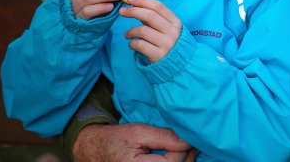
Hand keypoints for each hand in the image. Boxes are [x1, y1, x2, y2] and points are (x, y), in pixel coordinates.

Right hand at [73, 123, 196, 161]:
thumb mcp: (139, 132)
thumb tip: (187, 141)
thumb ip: (164, 136)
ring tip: (187, 147)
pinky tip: (178, 155)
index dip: (183, 147)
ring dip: (183, 160)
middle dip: (186, 155)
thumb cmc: (116, 139)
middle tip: (193, 141)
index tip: (187, 135)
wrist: (96, 150)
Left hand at [121, 0, 181, 62]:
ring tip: (127, 34)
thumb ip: (153, 18)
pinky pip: (140, 45)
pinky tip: (132, 44)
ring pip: (143, 30)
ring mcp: (166, 44)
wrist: (179, 64)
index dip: (143, 1)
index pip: (158, 6)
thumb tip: (135, 5)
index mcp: (175, 21)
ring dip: (131, 31)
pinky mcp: (158, 55)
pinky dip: (132, 43)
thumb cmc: (168, 42)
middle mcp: (172, 31)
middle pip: (150, 16)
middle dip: (133, 11)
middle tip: (122, 11)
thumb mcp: (166, 28)